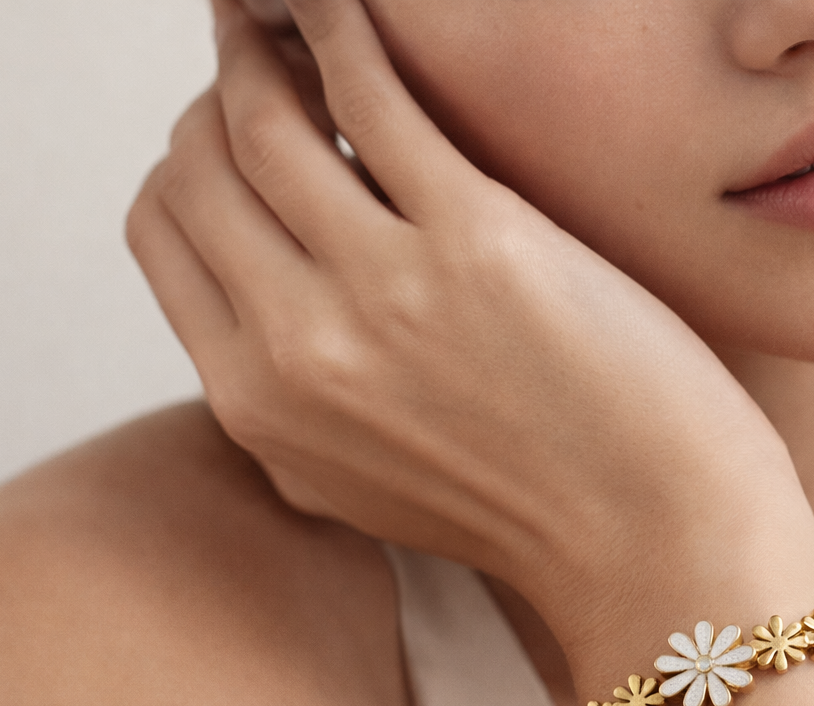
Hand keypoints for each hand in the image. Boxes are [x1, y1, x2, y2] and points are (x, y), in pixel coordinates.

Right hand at [126, 0, 812, 645]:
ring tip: (289, 16)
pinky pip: (371, 92)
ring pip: (264, 117)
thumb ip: (288, 396)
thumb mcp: (359, 479)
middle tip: (266, 60)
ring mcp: (382, 291)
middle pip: (197, 165)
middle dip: (219, 95)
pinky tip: (350, 1)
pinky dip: (342, 23)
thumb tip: (259, 287)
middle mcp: (298, 348)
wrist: (650, 543)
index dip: (188, 160)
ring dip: (264, 42)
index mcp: (256, 407)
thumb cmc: (525, 505)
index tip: (233, 129)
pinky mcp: (477, 241)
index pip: (162, 230)